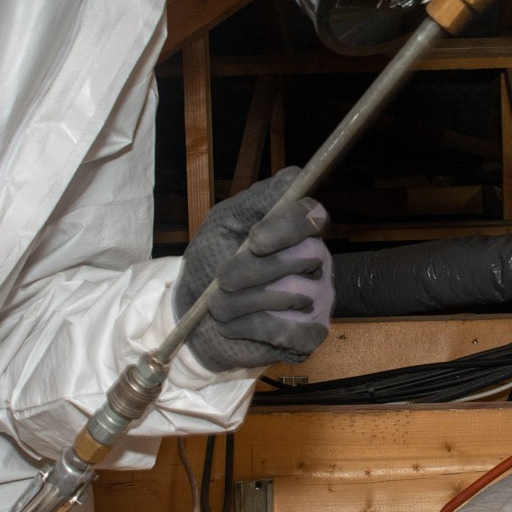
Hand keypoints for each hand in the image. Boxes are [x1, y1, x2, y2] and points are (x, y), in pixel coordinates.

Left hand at [174, 166, 334, 370]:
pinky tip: (234, 326)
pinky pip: (294, 330)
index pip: (313, 215)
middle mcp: (315, 259)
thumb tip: (292, 178)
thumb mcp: (223, 224)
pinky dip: (253, 328)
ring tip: (219, 306)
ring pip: (297, 295)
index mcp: (296, 228)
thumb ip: (255, 200)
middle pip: (306, 255)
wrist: (193, 318)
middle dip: (253, 271)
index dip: (289, 226)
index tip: (255, 241)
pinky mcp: (310, 333)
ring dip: (243, 302)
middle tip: (222, 280)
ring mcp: (318, 297)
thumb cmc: (210, 262)